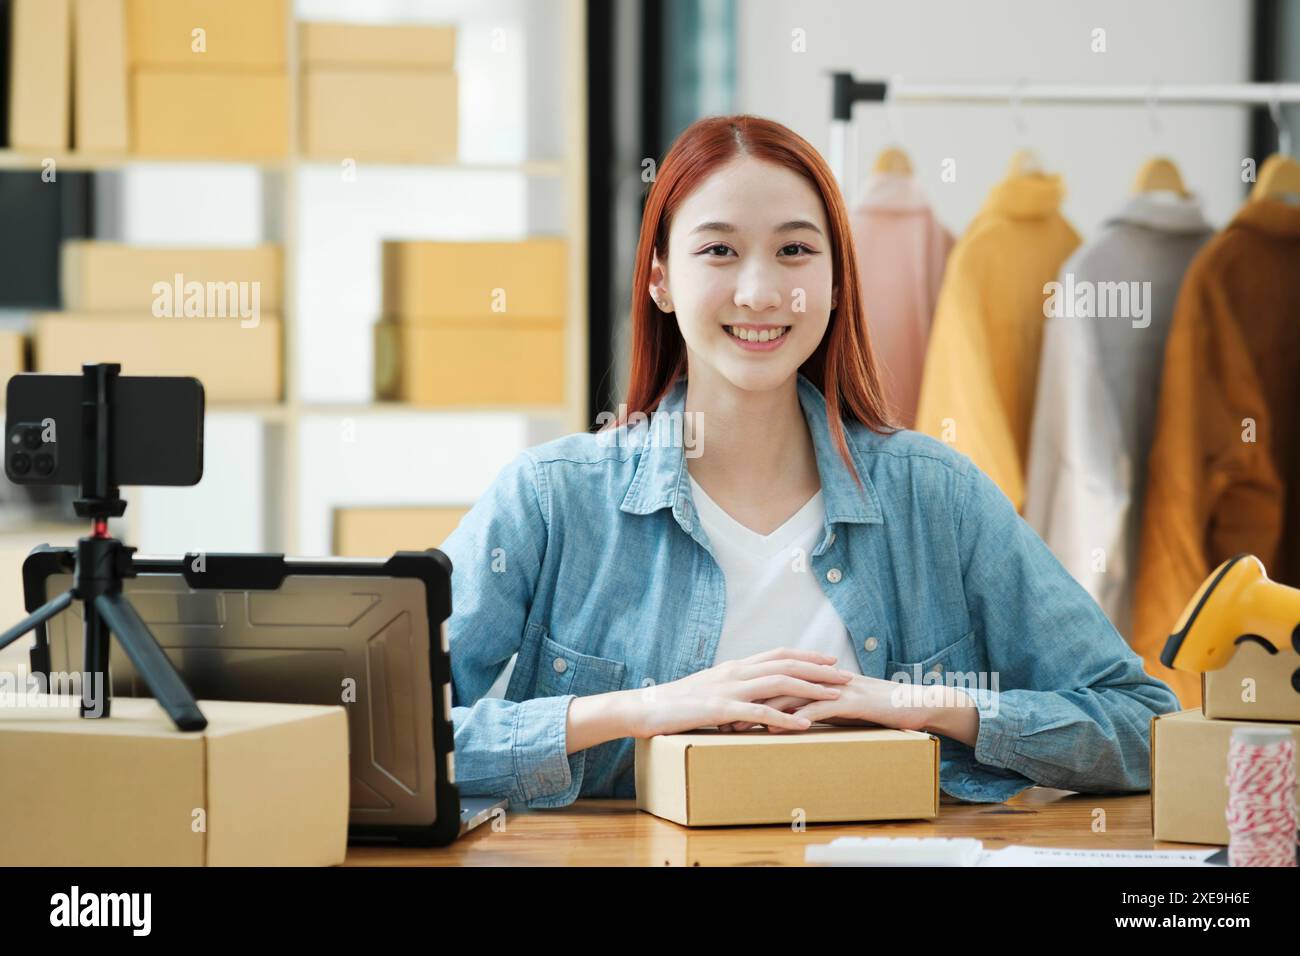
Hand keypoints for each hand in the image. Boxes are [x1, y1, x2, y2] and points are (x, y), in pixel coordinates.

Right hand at [631, 646, 857, 737]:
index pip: (777, 654)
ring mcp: (728, 690)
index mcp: (734, 667)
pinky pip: (759, 713)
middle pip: (786, 665)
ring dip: (811, 689)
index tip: (830, 660)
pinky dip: (785, 718)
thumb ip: (733, 690)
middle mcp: (735, 672)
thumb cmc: (676, 703)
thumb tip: (754, 698)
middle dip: (819, 670)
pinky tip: (805, 725)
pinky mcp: (720, 710)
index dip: (806, 656)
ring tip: (836, 696)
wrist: (645, 708)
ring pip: (778, 683)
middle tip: (847, 675)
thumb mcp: (709, 689)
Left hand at [724, 674, 976, 735]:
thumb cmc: (877, 709)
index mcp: (815, 677)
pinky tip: (775, 728)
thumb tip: (790, 719)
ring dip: (760, 710)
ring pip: (789, 694)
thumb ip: (815, 708)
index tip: (721, 708)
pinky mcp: (850, 701)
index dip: (746, 693)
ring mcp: (835, 687)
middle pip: (773, 684)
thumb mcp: (840, 708)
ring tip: (737, 725)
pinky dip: (794, 717)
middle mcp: (821, 678)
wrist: (916, 704)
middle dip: (744, 701)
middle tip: (717, 717)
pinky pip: (817, 707)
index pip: (772, 680)